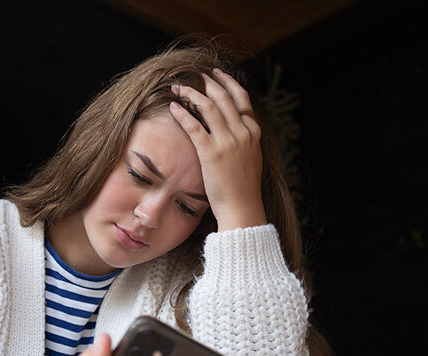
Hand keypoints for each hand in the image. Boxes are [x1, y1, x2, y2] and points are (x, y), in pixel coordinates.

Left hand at [169, 68, 266, 230]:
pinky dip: (183, 114)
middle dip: (208, 83)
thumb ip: (245, 142)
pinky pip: (194, 126)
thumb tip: (235, 133)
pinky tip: (173, 107)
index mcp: (253, 133)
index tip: (217, 75)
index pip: (242, 99)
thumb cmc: (244, 190)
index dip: (228, 83)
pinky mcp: (211, 153)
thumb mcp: (251, 160)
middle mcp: (242, 133)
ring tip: (179, 87)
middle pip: (224, 98)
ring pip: (208, 107)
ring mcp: (228, 142)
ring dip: (192, 94)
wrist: (243, 208)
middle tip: (195, 75)